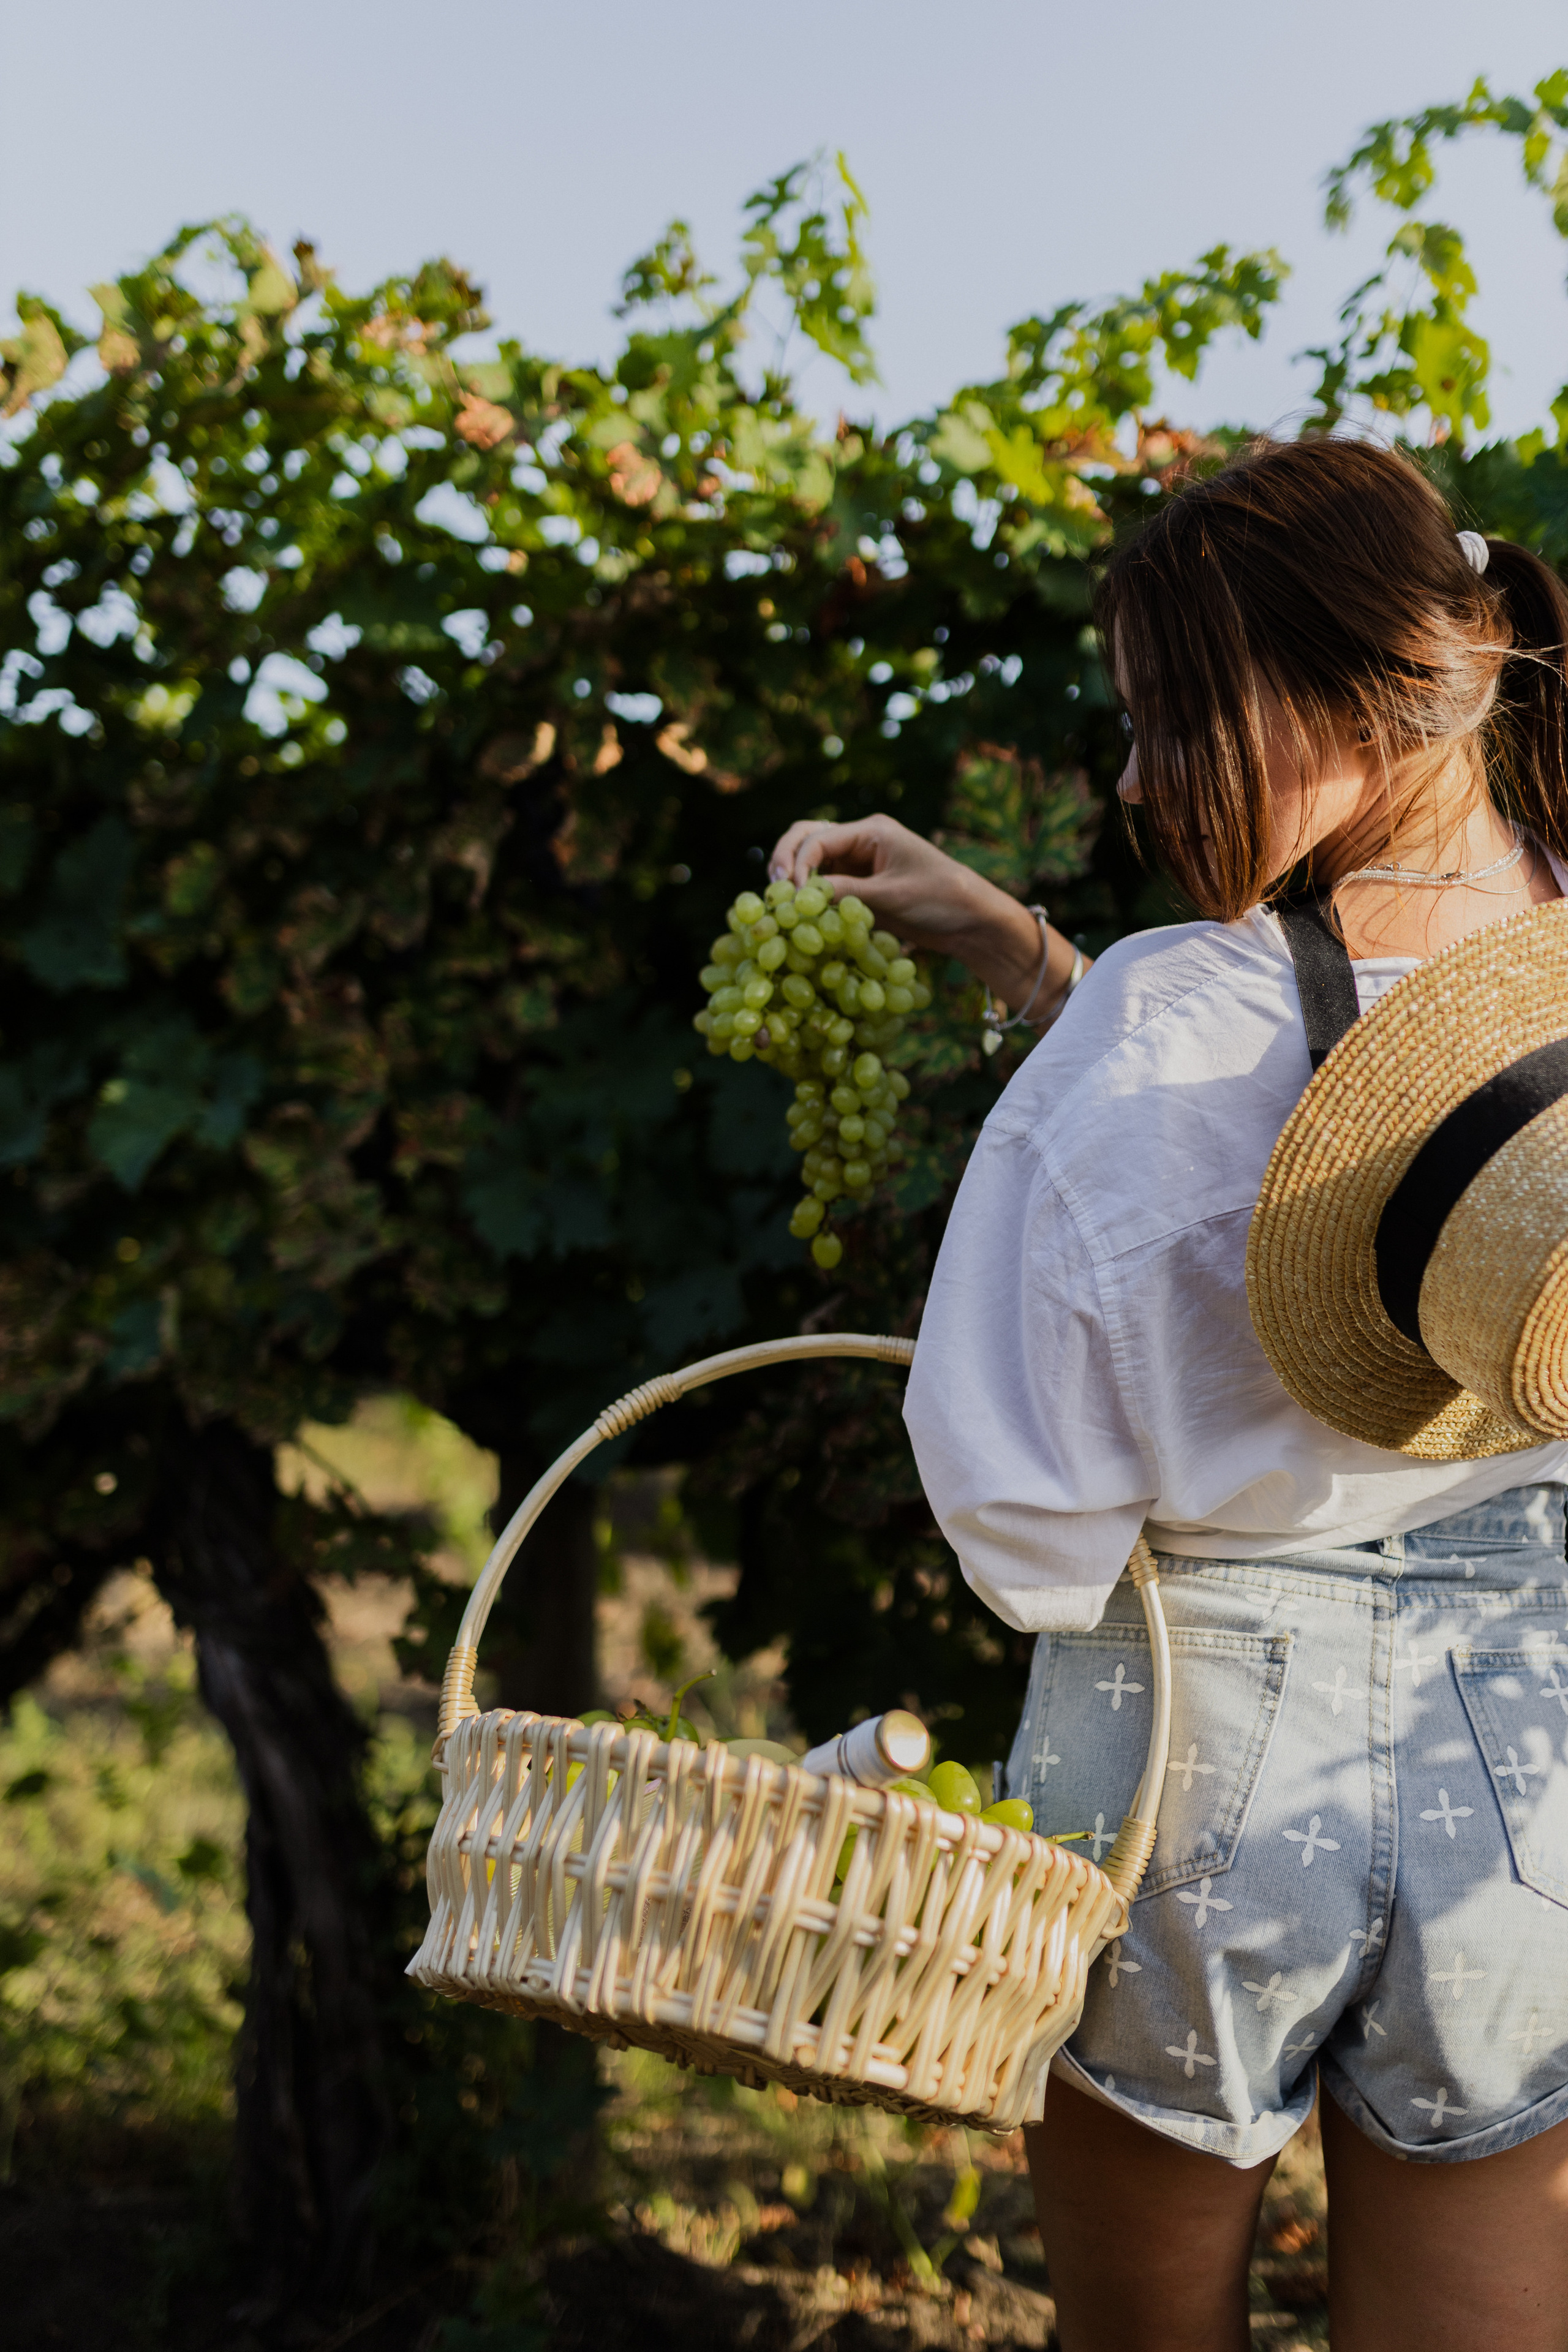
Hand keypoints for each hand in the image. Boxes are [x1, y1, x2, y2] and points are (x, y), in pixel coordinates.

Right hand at [768, 813, 1005, 951]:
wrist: (971, 920)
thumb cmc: (941, 898)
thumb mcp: (892, 895)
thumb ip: (847, 893)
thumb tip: (802, 897)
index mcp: (871, 831)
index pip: (818, 838)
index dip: (797, 864)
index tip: (790, 895)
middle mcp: (860, 840)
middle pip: (807, 837)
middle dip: (785, 859)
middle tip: (775, 891)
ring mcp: (859, 863)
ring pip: (812, 860)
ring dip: (794, 876)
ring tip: (782, 902)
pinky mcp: (861, 885)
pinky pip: (825, 884)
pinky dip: (810, 894)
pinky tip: (801, 913)